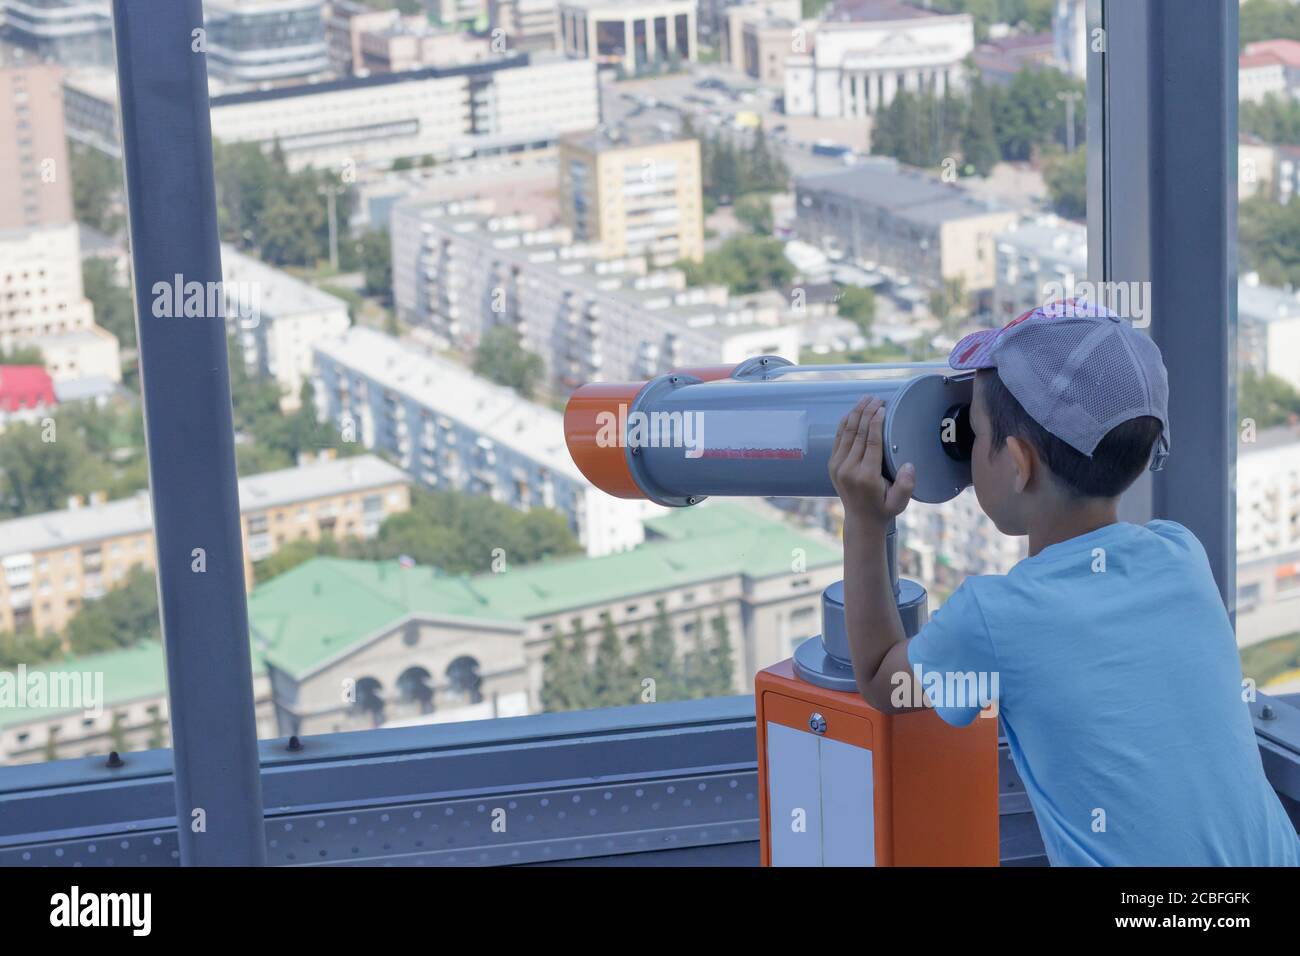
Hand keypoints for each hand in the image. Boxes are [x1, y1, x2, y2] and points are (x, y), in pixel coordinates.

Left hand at [828, 396, 915, 527]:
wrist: (861, 520)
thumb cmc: (884, 508)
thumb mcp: (900, 502)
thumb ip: (906, 485)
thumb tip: (909, 465)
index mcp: (866, 476)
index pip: (871, 442)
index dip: (876, 423)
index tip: (882, 408)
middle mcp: (849, 469)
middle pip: (858, 433)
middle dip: (866, 413)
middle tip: (876, 398)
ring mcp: (838, 466)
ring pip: (846, 433)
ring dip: (856, 414)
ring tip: (865, 399)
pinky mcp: (833, 464)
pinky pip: (838, 439)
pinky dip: (845, 423)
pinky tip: (853, 412)